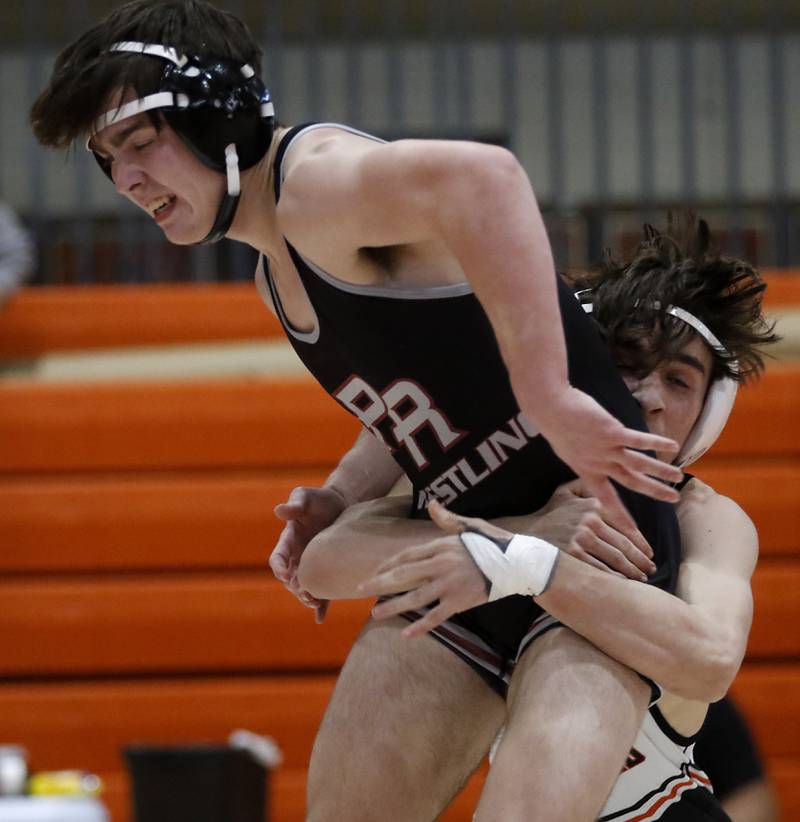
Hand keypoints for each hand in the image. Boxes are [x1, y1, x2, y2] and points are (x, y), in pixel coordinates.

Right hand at [270, 486, 347, 622]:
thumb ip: (294, 505)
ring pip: (303, 587)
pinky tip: (321, 618)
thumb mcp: (305, 496)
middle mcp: (297, 555)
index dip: (279, 567)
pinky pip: (321, 590)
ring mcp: (311, 564)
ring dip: (306, 597)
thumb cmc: (319, 499)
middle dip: (295, 587)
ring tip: (314, 602)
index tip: (285, 574)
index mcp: (288, 540)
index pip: (277, 558)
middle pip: (289, 578)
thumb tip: (278, 510)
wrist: (341, 503)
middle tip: (305, 593)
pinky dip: (320, 605)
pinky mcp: (325, 569)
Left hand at [361, 500, 508, 637]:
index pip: (407, 555)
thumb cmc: (494, 543)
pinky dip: (421, 626)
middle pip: (404, 575)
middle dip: (379, 583)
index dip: (388, 564)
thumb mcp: (470, 526)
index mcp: (442, 546)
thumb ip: (447, 519)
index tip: (374, 571)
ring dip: (393, 606)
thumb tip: (432, 503)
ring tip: (375, 614)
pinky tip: (406, 635)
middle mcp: (442, 565)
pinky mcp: (460, 602)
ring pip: (416, 598)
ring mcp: (450, 585)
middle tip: (359, 590)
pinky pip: (437, 616)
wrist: (518, 564)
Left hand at [531, 386, 681, 531]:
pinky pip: (639, 440)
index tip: (633, 531)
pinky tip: (673, 445)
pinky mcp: (613, 432)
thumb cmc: (556, 424)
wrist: (549, 408)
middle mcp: (599, 464)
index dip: (621, 515)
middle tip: (674, 498)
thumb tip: (593, 456)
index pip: (607, 498)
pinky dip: (657, 442)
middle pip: (632, 482)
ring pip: (640, 464)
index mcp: (587, 471)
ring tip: (679, 476)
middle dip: (655, 492)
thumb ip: (584, 457)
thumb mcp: (568, 450)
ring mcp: (607, 449)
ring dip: (661, 470)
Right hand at [535, 481, 655, 579]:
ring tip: (641, 577)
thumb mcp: (566, 492)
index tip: (649, 552)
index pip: (625, 525)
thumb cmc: (549, 513)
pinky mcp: (574, 554)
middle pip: (623, 543)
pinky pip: (600, 568)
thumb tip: (606, 486)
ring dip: (632, 570)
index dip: (640, 541)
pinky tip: (623, 583)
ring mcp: (582, 537)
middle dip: (640, 559)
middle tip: (650, 568)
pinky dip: (615, 577)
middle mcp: (590, 520)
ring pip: (615, 557)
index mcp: (594, 504)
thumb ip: (587, 487)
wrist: (526, 532)